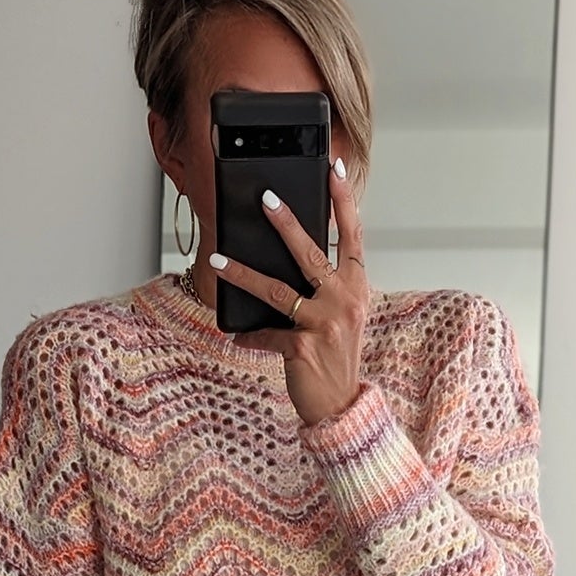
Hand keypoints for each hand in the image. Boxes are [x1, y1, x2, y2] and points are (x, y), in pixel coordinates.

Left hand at [212, 159, 368, 428]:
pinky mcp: (302, 346)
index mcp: (357, 287)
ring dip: (243, 273)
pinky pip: (266, 332)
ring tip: (218, 259)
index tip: (333, 168)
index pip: (352, 235)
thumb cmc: (336, 358)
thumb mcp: (341, 317)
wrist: (342, 406)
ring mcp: (324, 323)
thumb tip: (288, 260)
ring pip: (277, 288)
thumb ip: (325, 287)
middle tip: (265, 198)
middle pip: (311, 252)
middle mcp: (345, 300)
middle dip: (286, 223)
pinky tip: (237, 336)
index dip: (343, 201)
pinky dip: (250, 336)